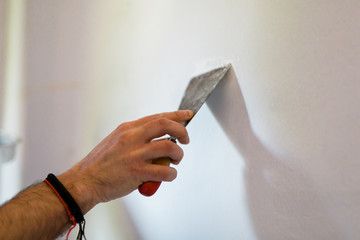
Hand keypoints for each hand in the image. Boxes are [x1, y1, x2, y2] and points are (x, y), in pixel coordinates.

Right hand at [59, 110, 192, 211]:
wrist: (84, 181)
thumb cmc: (101, 164)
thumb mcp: (116, 141)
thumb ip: (135, 137)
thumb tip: (157, 138)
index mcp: (128, 129)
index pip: (157, 117)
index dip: (176, 115)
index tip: (188, 115)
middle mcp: (132, 137)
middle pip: (166, 125)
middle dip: (182, 131)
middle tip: (185, 141)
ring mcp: (134, 154)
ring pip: (169, 148)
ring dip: (178, 155)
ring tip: (176, 161)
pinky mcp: (136, 172)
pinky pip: (164, 171)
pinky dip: (171, 174)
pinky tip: (168, 176)